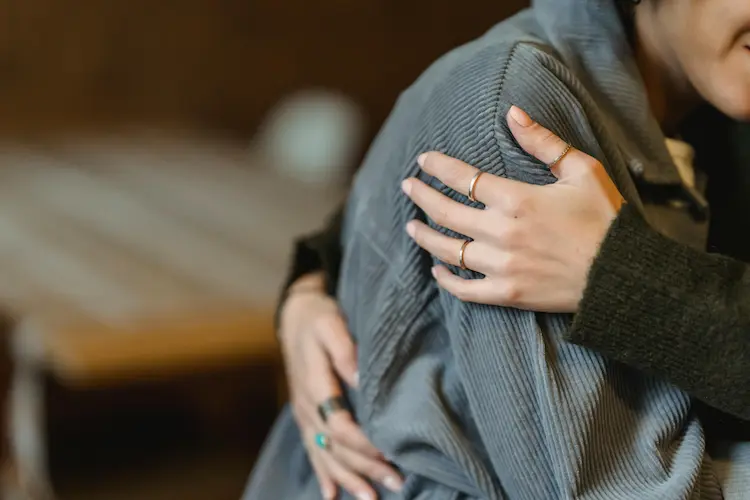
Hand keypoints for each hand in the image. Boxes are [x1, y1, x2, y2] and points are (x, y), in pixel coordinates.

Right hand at [279, 272, 402, 499]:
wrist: (295, 317)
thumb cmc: (319, 318)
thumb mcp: (331, 324)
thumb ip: (344, 350)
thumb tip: (360, 378)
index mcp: (315, 385)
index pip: (339, 425)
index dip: (363, 443)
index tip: (389, 452)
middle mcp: (307, 406)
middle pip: (335, 446)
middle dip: (365, 468)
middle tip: (397, 483)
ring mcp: (305, 415)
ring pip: (324, 454)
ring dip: (348, 478)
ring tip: (371, 498)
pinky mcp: (306, 416)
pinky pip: (312, 450)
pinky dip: (324, 474)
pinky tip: (333, 494)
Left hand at [401, 106, 624, 312]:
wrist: (621, 275)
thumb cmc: (605, 219)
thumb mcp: (582, 171)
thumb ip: (543, 142)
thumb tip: (512, 112)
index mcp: (516, 199)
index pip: (463, 178)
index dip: (438, 167)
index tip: (422, 160)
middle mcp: (502, 232)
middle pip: (446, 212)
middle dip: (421, 196)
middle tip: (407, 187)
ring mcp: (501, 266)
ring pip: (448, 250)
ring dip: (425, 236)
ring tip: (411, 226)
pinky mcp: (507, 293)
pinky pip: (465, 289)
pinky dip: (446, 280)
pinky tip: (436, 270)